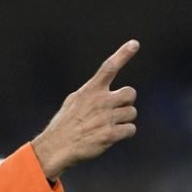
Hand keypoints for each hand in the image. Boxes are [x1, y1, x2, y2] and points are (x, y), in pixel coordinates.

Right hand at [31, 39, 139, 179]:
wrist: (56, 148)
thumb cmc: (64, 125)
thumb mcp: (73, 102)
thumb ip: (91, 93)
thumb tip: (107, 91)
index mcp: (90, 91)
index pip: (109, 67)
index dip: (123, 54)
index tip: (134, 44)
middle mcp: (100, 101)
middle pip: (130, 93)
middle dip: (126, 102)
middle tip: (115, 110)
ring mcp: (106, 117)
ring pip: (131, 113)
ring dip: (124, 120)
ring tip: (108, 126)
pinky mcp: (110, 134)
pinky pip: (130, 129)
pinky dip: (124, 133)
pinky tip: (112, 136)